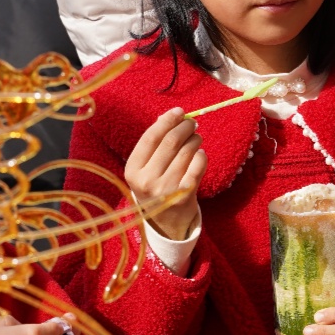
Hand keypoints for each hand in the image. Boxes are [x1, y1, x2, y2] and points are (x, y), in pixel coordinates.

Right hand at [127, 108, 204, 241]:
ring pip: (186, 152)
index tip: (179, 112)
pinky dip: (201, 156)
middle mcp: (147, 180)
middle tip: (192, 123)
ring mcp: (166, 188)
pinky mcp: (185, 195)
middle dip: (184, 127)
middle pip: (170, 142)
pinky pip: (198, 166)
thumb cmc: (155, 188)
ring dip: (195, 140)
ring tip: (196, 138)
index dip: (167, 121)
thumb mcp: (145, 169)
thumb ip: (153, 145)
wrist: (165, 223)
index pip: (151, 137)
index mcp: (133, 170)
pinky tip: (200, 154)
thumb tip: (168, 116)